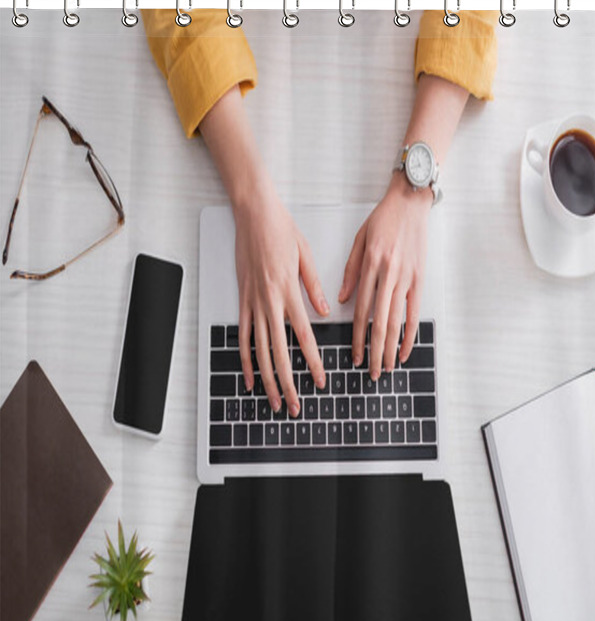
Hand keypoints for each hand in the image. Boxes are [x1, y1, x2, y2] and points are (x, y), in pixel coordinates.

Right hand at [234, 181, 328, 416]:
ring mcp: (252, 303)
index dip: (312, 363)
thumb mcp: (305, 256)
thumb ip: (314, 287)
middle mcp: (269, 302)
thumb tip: (326, 312)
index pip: (304, 338)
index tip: (319, 382)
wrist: (253, 213)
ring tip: (273, 401)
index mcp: (289, 293)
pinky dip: (245, 360)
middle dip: (288, 383)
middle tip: (294, 406)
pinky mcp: (241, 300)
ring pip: (259, 350)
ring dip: (267, 379)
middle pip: (279, 353)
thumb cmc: (281, 230)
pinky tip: (250, 378)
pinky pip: (242, 336)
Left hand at [339, 171, 430, 379]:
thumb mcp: (359, 240)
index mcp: (370, 266)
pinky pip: (415, 313)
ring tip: (386, 368)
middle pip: (379, 323)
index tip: (353, 355)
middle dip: (373, 352)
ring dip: (391, 349)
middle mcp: (389, 275)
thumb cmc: (384, 219)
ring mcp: (407, 278)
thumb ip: (350, 271)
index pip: (361, 311)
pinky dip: (410, 334)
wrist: (411, 201)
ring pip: (397, 322)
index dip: (357, 337)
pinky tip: (405, 350)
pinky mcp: (421, 279)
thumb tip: (342, 300)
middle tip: (370, 372)